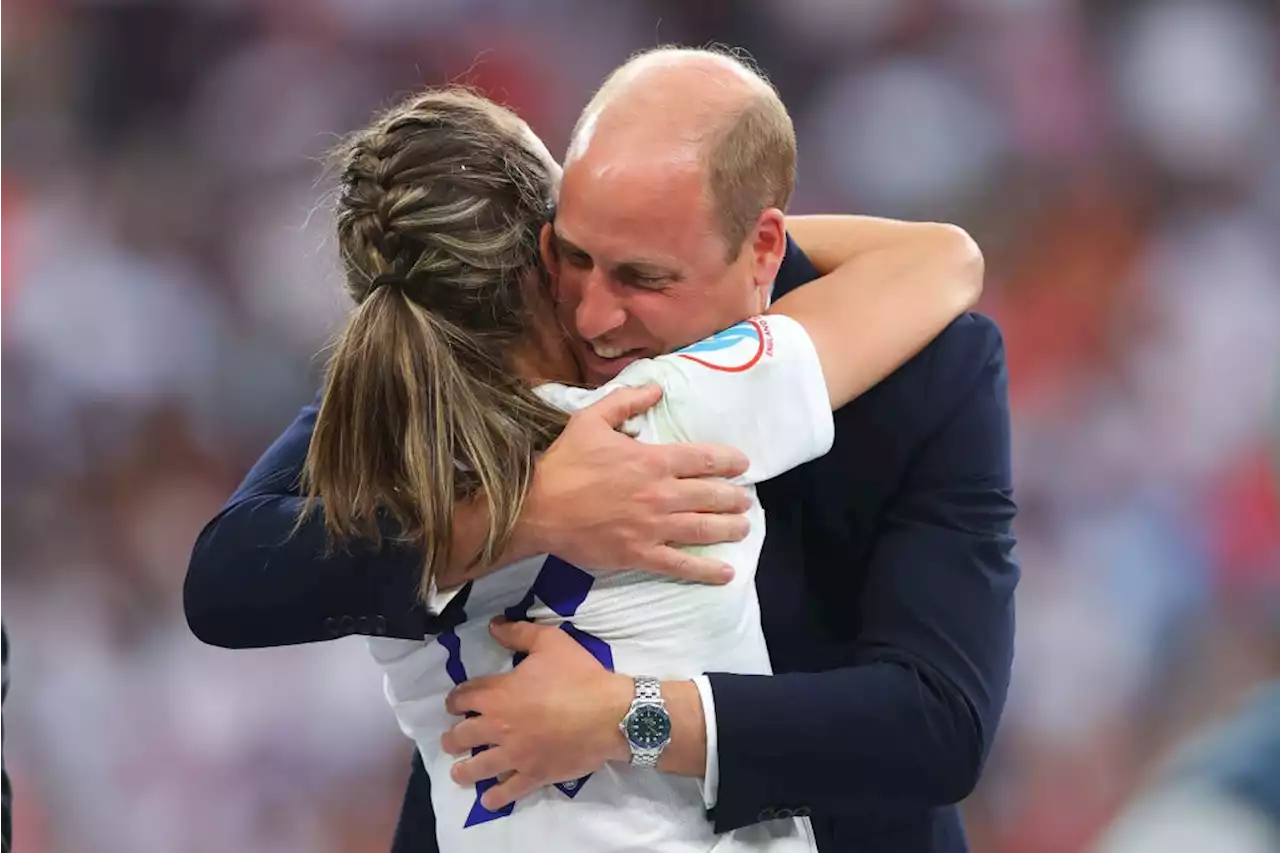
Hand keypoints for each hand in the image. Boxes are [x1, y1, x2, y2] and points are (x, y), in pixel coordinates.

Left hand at [442, 618, 632, 809]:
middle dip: (453, 739)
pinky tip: (488, 799)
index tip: (454, 704)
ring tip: (459, 773)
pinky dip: (495, 797)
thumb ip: (519, 633)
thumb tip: (493, 626)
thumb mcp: (551, 642)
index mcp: (498, 694)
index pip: (464, 697)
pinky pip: (508, 791)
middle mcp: (499, 727)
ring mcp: (515, 755)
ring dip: (464, 771)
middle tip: (451, 741)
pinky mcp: (533, 775)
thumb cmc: (579, 676)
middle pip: (462, 736)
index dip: (454, 700)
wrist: (610, 714)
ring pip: (478, 768)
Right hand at [521, 384, 751, 582]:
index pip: (705, 459)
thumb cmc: (564, 463)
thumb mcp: (590, 419)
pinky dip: (707, 570)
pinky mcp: (641, 555)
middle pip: (712, 495)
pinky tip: (726, 573)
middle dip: (735, 498)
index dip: (730, 461)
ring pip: (704, 529)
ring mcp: (653, 527)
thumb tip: (657, 389)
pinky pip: (682, 565)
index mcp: (652, 460)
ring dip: (730, 529)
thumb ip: (626, 401)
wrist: (536, 508)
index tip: (743, 465)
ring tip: (744, 528)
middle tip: (745, 501)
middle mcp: (660, 494)